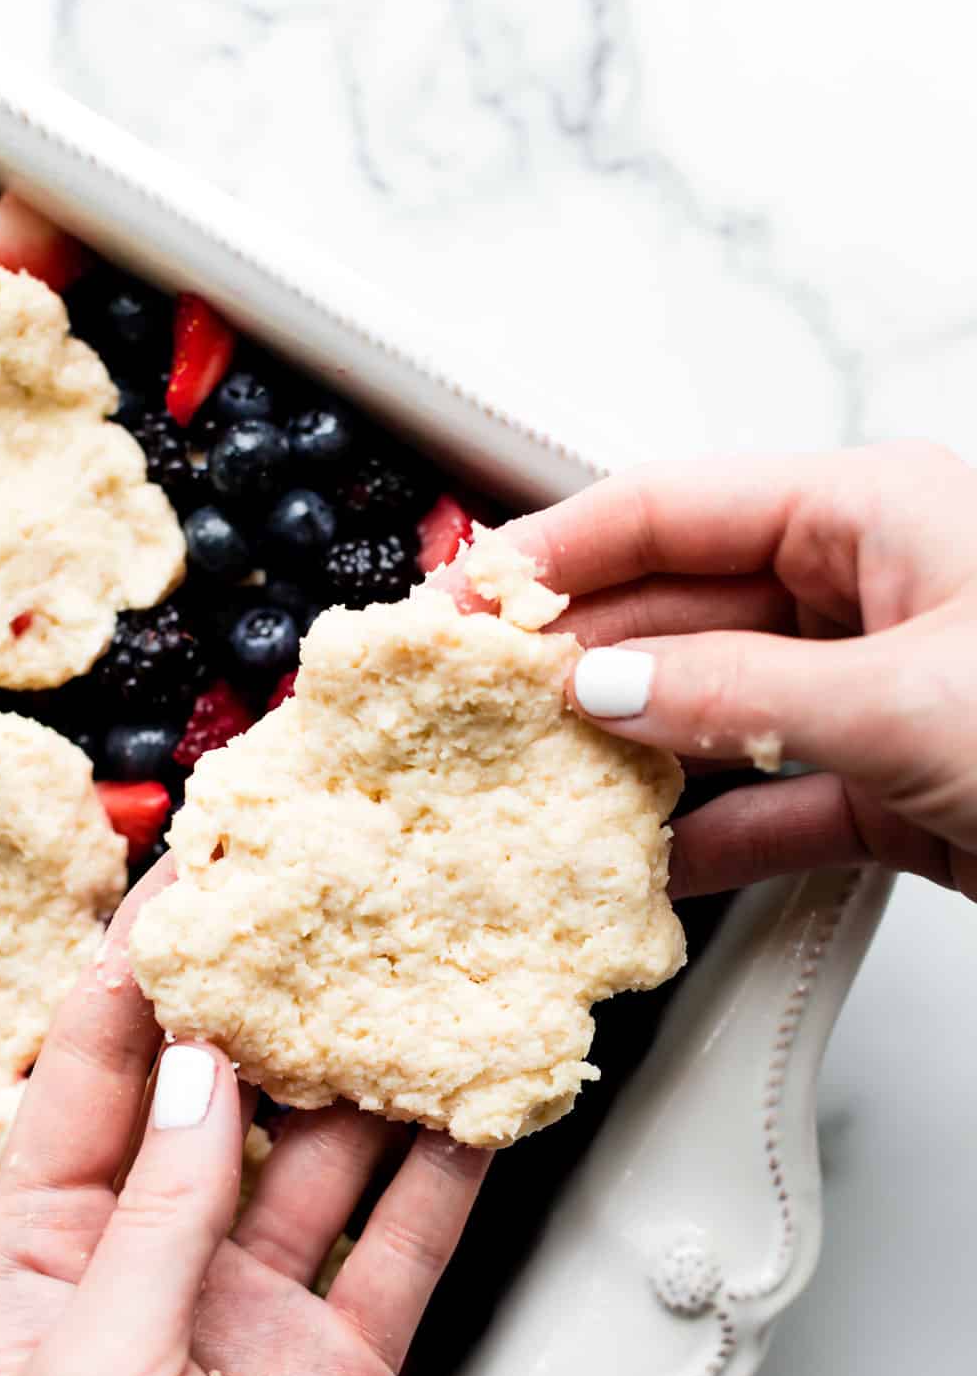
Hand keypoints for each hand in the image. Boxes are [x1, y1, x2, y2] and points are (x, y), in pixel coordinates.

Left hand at [0, 861, 488, 1375]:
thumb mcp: (93, 1363)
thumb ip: (164, 1208)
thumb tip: (207, 1071)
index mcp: (46, 1255)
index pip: (95, 1078)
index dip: (138, 976)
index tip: (190, 881)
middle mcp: (152, 1268)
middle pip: (221, 1103)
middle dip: (271, 1010)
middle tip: (327, 915)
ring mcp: (250, 1313)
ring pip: (323, 1161)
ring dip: (370, 1082)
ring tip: (419, 986)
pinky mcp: (338, 1364)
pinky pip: (399, 1248)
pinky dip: (444, 1180)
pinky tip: (476, 1113)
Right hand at [477, 441, 976, 900]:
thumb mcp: (905, 699)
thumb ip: (742, 693)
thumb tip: (610, 687)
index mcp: (872, 515)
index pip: (671, 512)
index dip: (558, 553)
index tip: (469, 601)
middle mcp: (868, 592)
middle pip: (678, 613)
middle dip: (579, 661)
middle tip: (480, 705)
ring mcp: (877, 692)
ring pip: (715, 712)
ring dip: (631, 756)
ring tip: (539, 781)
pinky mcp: (894, 785)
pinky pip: (771, 805)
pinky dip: (708, 839)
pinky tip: (643, 863)